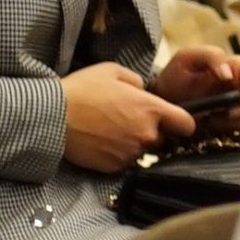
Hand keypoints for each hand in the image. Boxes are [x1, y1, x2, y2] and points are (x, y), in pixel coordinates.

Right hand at [61, 62, 193, 171]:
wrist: (53, 116)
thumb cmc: (83, 89)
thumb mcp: (113, 71)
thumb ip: (137, 81)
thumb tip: (143, 91)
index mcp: (151, 109)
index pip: (187, 124)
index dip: (183, 123)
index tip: (175, 122)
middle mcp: (146, 135)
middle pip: (163, 139)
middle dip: (152, 132)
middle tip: (129, 121)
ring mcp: (130, 154)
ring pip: (142, 151)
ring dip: (133, 143)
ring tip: (110, 130)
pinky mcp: (114, 167)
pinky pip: (124, 162)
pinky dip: (117, 154)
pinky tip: (101, 142)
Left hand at [152, 46, 239, 129]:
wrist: (164, 100)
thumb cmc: (175, 75)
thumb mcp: (188, 57)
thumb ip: (211, 56)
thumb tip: (229, 74)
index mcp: (237, 68)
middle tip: (226, 112)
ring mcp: (239, 106)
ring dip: (238, 120)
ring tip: (213, 118)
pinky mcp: (233, 123)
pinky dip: (231, 128)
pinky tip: (213, 124)